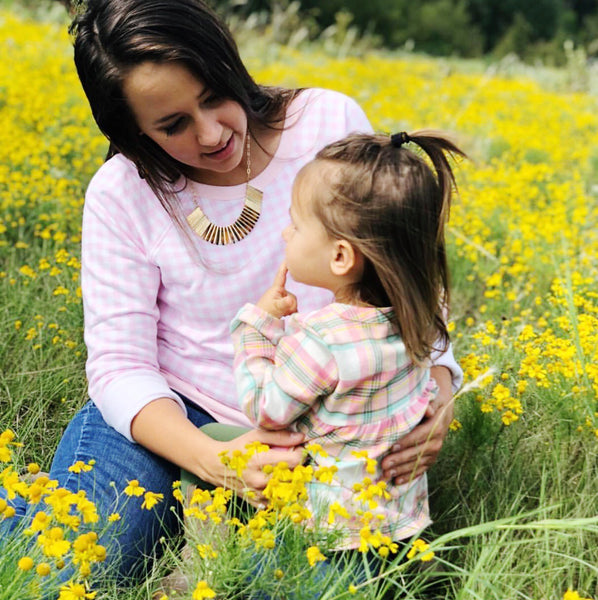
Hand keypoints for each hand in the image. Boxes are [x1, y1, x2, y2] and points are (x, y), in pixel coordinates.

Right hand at [196, 428, 304, 505]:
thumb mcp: (255, 435)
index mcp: (260, 461)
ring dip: (292, 481)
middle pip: (294, 477)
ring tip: (285, 471)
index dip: (300, 453)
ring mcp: (259, 494)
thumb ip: (279, 436)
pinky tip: (277, 483)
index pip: (294, 461)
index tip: (298, 448)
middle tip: (292, 459)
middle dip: (298, 467)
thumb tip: (301, 437)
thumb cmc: (238, 448)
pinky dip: (282, 493)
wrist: (216, 466)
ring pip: (288, 491)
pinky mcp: (257, 503)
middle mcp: (260, 480)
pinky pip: (278, 501)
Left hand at [256, 262, 296, 318]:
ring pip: (293, 302)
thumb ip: (284, 304)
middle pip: (292, 296)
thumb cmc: (265, 311)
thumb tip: (290, 301)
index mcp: (276, 289)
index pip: (281, 276)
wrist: (259, 321)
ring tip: (282, 313)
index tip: (288, 258)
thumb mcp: (275, 307)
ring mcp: (281, 299)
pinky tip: (286, 314)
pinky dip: (291, 311)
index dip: (285, 267)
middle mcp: (279, 292)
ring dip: (290, 309)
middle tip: (283, 311)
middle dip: (291, 305)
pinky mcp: (283, 305)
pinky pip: (292, 307)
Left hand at [380, 367, 453, 484]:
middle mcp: (438, 440)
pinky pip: (422, 469)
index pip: (421, 435)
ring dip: (402, 470)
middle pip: (418, 452)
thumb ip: (428, 403)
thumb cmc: (432, 400)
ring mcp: (435, 451)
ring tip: (387, 475)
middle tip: (384, 465)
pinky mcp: (432, 458)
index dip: (407, 442)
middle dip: (400, 460)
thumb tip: (428, 409)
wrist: (444, 409)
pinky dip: (410, 476)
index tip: (392, 447)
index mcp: (437, 424)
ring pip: (418, 463)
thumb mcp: (433, 397)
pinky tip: (398, 482)